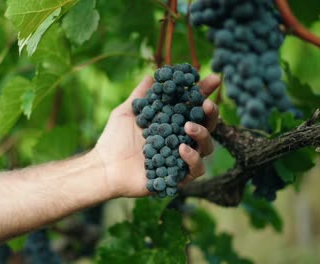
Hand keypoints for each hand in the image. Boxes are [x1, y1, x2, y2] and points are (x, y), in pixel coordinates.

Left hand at [94, 74, 220, 197]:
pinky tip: (182, 149)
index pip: (193, 105)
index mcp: (171, 123)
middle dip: (211, 113)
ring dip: (202, 134)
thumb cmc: (113, 140)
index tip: (214, 79)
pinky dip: (193, 158)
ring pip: (207, 147)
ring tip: (188, 126)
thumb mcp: (126, 112)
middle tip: (207, 104)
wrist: (105, 166)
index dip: (205, 92)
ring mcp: (181, 159)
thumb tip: (151, 75)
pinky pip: (197, 169)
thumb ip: (141, 95)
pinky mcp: (178, 176)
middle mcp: (180, 139)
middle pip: (207, 126)